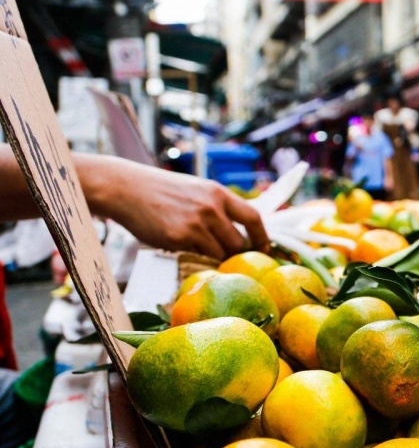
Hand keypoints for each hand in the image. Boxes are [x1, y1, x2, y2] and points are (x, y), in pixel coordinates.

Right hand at [81, 156, 268, 258]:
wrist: (126, 188)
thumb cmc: (163, 192)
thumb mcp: (198, 190)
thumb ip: (219, 207)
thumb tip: (241, 233)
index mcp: (218, 193)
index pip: (254, 218)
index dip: (262, 237)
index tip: (263, 248)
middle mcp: (211, 208)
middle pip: (239, 242)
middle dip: (237, 254)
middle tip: (231, 259)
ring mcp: (196, 224)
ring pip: (219, 253)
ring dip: (214, 257)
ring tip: (200, 247)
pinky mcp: (178, 238)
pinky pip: (197, 255)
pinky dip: (194, 255)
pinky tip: (180, 243)